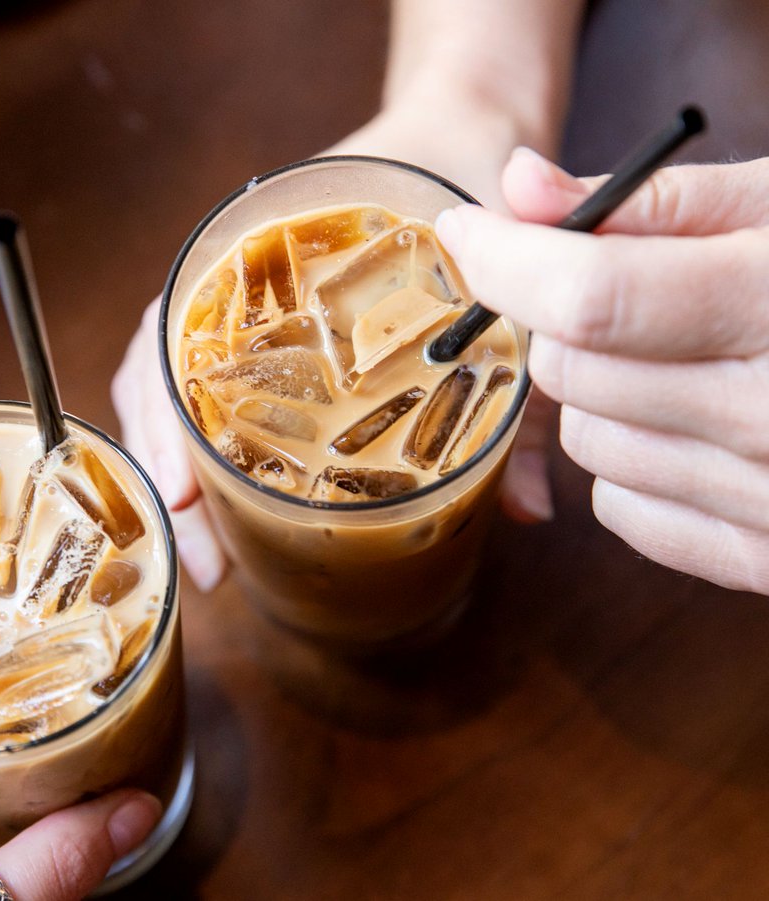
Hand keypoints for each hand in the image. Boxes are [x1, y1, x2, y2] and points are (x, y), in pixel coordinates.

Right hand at [113, 113, 556, 592]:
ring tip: (214, 563)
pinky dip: (218, 460)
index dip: (163, 417)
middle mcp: (240, 289)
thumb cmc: (456, 173)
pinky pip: (227, 401)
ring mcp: (255, 319)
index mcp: (260, 249)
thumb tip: (530, 507)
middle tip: (208, 567)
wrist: (463, 129)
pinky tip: (237, 518)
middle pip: (164, 383)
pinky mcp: (283, 345)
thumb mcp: (486, 264)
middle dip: (169, 479)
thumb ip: (517, 374)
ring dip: (185, 481)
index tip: (184, 497)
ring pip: (182, 401)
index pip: (170, 331)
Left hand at [436, 148, 768, 593]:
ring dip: (604, 394)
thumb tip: (521, 188)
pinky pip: (626, 515)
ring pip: (590, 445)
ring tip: (685, 356)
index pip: (597, 297)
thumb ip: (659, 200)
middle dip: (571, 319)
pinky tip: (697, 425)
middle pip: (577, 371)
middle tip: (622, 289)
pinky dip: (634, 467)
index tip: (469, 229)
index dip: (508, 259)